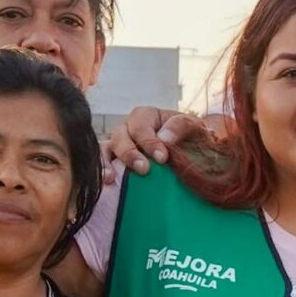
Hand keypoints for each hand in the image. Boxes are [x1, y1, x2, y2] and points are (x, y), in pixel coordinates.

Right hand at [105, 105, 223, 175]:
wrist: (192, 150)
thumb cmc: (191, 136)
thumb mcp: (193, 126)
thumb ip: (181, 126)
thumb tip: (164, 139)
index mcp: (146, 116)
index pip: (141, 126)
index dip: (149, 142)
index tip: (162, 158)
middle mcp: (128, 127)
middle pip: (120, 136)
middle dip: (130, 153)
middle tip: (143, 169)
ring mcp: (119, 144)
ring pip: (107, 148)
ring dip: (108, 162)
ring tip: (112, 177)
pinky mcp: (115, 160)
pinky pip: (103, 162)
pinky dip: (102, 170)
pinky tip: (108, 181)